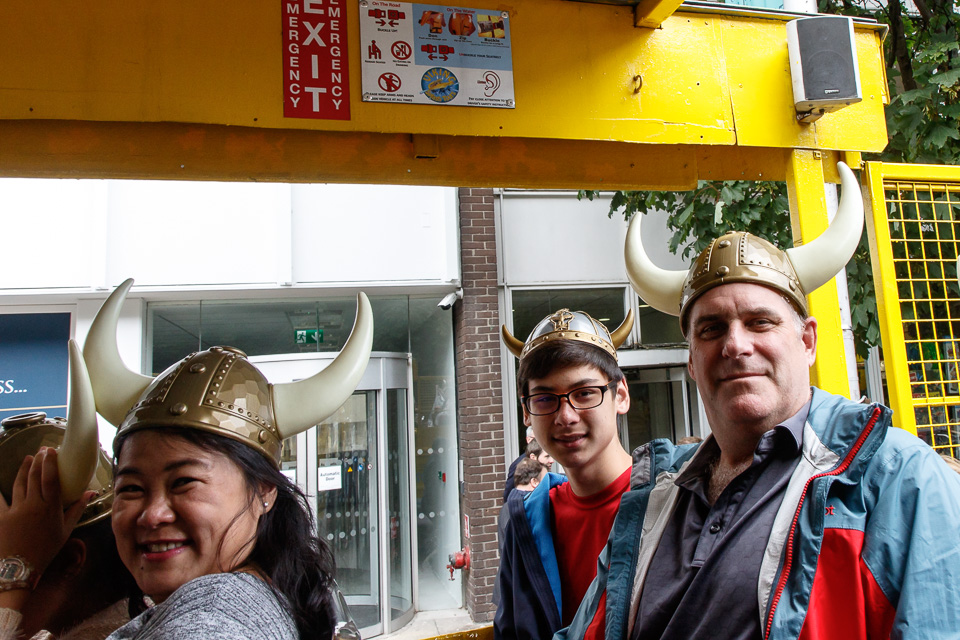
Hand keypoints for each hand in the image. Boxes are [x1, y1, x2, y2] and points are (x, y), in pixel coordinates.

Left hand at [0, 448, 91, 575]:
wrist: (21, 566)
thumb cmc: (46, 548)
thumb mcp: (66, 530)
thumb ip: (77, 509)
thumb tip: (90, 493)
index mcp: (50, 507)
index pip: (50, 478)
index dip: (50, 462)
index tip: (51, 451)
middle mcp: (33, 504)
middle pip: (34, 476)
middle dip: (37, 460)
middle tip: (40, 450)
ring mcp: (16, 509)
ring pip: (19, 483)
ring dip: (23, 469)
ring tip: (27, 459)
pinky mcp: (2, 516)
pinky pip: (0, 498)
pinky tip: (0, 481)